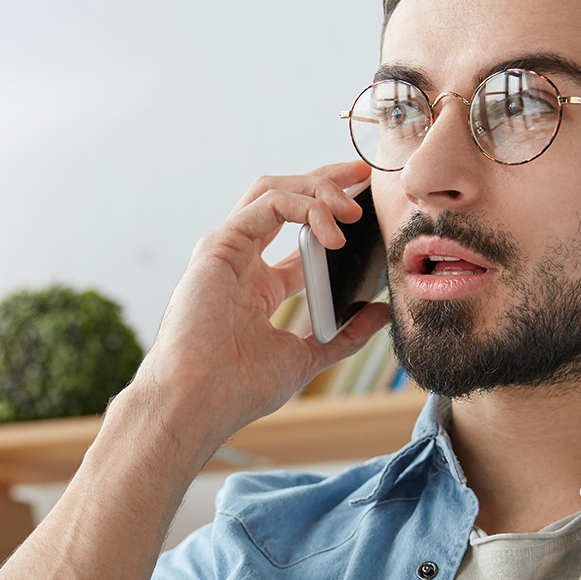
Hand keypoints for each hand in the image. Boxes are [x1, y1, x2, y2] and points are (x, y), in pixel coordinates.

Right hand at [123, 160, 392, 447]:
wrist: (201, 402)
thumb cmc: (239, 389)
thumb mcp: (307, 357)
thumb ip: (344, 335)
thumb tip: (379, 313)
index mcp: (258, 287)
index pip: (298, 234)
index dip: (331, 214)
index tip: (365, 208)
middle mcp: (241, 262)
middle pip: (284, 200)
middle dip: (324, 182)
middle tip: (361, 176)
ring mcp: (228, 252)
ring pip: (273, 192)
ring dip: (316, 189)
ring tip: (350, 206)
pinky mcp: (219, 246)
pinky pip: (267, 204)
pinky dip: (303, 206)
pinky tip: (329, 229)